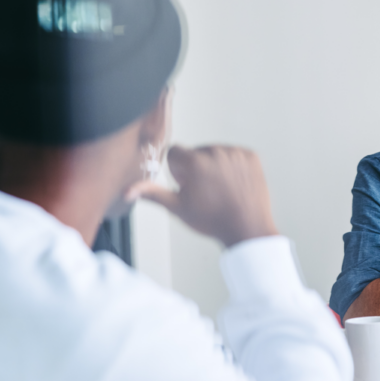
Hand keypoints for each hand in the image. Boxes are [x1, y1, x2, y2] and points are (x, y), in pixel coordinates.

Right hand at [127, 145, 277, 246]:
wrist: (246, 228)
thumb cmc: (212, 220)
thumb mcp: (178, 207)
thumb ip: (152, 193)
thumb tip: (128, 191)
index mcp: (195, 161)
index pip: (175, 152)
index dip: (177, 170)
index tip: (186, 184)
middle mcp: (216, 152)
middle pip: (196, 152)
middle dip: (196, 167)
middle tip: (205, 190)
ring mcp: (236, 154)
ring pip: (216, 152)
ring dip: (214, 166)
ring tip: (220, 189)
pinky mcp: (251, 157)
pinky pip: (235, 155)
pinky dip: (233, 166)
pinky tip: (233, 184)